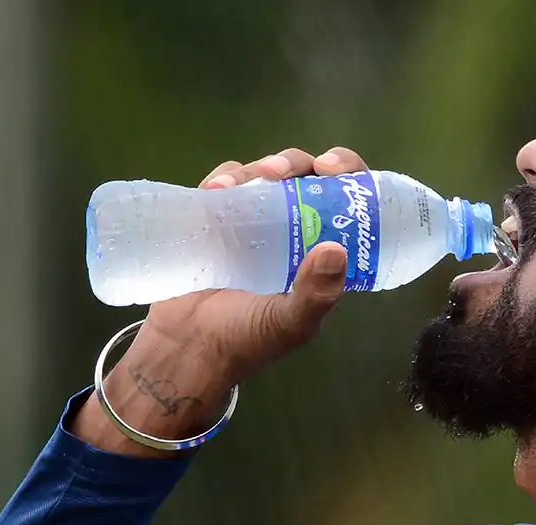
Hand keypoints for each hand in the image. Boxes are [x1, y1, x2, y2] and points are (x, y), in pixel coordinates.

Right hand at [72, 147, 369, 457]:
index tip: (334, 169)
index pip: (347, 200)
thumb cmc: (246, 340)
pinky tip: (218, 189)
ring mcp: (253, 221)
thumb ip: (315, 295)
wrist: (186, 349)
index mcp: (322, 251)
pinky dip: (224, 178)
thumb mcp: (289, 323)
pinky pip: (225, 184)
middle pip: (306, 176)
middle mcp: (293, 229)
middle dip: (298, 164)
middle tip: (283, 172)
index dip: (348, 174)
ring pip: (265, 174)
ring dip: (259, 168)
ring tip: (243, 184)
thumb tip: (336, 250)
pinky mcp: (215, 218)